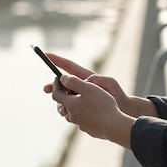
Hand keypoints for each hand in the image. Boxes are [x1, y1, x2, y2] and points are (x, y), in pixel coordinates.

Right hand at [42, 52, 157, 117]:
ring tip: (61, 108)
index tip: (46, 53)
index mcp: (85, 77)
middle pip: (62, 83)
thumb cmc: (116, 94)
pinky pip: (68, 107)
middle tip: (46, 89)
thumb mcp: (109, 82)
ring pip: (63, 97)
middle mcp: (80, 86)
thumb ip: (97, 79)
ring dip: (58, 101)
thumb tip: (85, 80)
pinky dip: (65, 110)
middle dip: (52, 86)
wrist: (120, 110)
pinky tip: (65, 113)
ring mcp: (79, 96)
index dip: (57, 59)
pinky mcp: (79, 107)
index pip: (69, 66)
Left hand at [51, 75, 133, 147]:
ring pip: (72, 113)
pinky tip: (92, 111)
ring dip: (74, 105)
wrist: (113, 126)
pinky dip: (83, 113)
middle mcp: (72, 116)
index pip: (56, 94)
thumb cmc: (102, 105)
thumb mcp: (88, 88)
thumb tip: (62, 78)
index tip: (58, 78)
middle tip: (68, 88)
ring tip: (81, 99)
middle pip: (63, 105)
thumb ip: (74, 81)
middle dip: (64, 95)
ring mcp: (80, 124)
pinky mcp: (89, 129)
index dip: (55, 85)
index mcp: (70, 104)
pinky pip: (83, 120)